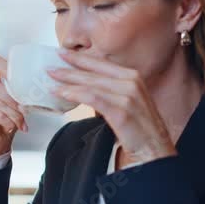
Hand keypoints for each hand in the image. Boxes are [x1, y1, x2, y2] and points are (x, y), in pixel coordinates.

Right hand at [0, 55, 27, 160]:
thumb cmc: (5, 119)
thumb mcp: (13, 101)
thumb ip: (18, 90)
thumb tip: (35, 85)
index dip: (7, 66)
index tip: (22, 77)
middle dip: (14, 98)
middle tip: (25, 109)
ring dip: (15, 114)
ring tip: (21, 122)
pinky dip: (9, 122)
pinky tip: (11, 127)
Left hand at [48, 50, 175, 163]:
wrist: (154, 149)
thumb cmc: (138, 128)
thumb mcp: (126, 102)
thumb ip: (109, 90)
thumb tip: (84, 85)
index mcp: (133, 77)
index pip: (101, 63)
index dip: (80, 58)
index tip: (62, 54)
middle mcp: (132, 82)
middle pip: (93, 72)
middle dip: (69, 68)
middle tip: (50, 66)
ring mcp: (128, 95)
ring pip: (91, 84)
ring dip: (68, 81)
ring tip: (51, 80)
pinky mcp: (122, 111)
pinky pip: (93, 98)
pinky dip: (75, 94)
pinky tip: (62, 93)